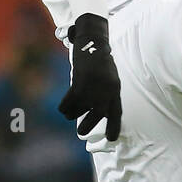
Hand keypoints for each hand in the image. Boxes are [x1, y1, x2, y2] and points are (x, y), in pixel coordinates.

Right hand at [58, 13, 122, 138]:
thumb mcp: (110, 78)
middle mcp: (106, 90)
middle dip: (88, 126)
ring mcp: (93, 88)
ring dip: (73, 112)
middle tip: (81, 132)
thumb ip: (107, 94)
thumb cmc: (101, 61)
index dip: (114, 127)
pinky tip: (64, 106)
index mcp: (115, 90)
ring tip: (72, 110)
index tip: (111, 139)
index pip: (116, 113)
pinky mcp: (79, 84)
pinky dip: (64, 107)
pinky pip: (68, 104)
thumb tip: (98, 113)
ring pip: (79, 110)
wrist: (92, 42)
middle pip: (98, 116)